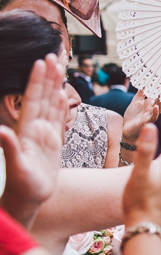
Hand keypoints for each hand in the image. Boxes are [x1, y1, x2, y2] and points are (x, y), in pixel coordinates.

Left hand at [0, 55, 66, 223]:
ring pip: (50, 105)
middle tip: (51, 55)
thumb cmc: (22, 186)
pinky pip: (57, 121)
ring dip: (54, 87)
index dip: (36, 81)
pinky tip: (61, 96)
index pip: (32, 100)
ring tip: (58, 69)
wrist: (27, 198)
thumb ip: (9, 148)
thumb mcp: (17, 168)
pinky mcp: (51, 144)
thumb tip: (1, 131)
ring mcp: (43, 135)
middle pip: (41, 97)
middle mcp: (34, 129)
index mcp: (27, 130)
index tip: (40, 62)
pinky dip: (60, 107)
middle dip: (46, 77)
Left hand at [121, 89, 160, 144]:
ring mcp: (150, 115)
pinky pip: (153, 117)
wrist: (127, 128)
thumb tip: (144, 83)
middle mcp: (152, 109)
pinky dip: (155, 112)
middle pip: (160, 101)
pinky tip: (155, 106)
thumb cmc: (132, 116)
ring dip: (160, 102)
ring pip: (159, 108)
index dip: (160, 90)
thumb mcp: (136, 102)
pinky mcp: (146, 122)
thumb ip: (140, 93)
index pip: (157, 95)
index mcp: (150, 104)